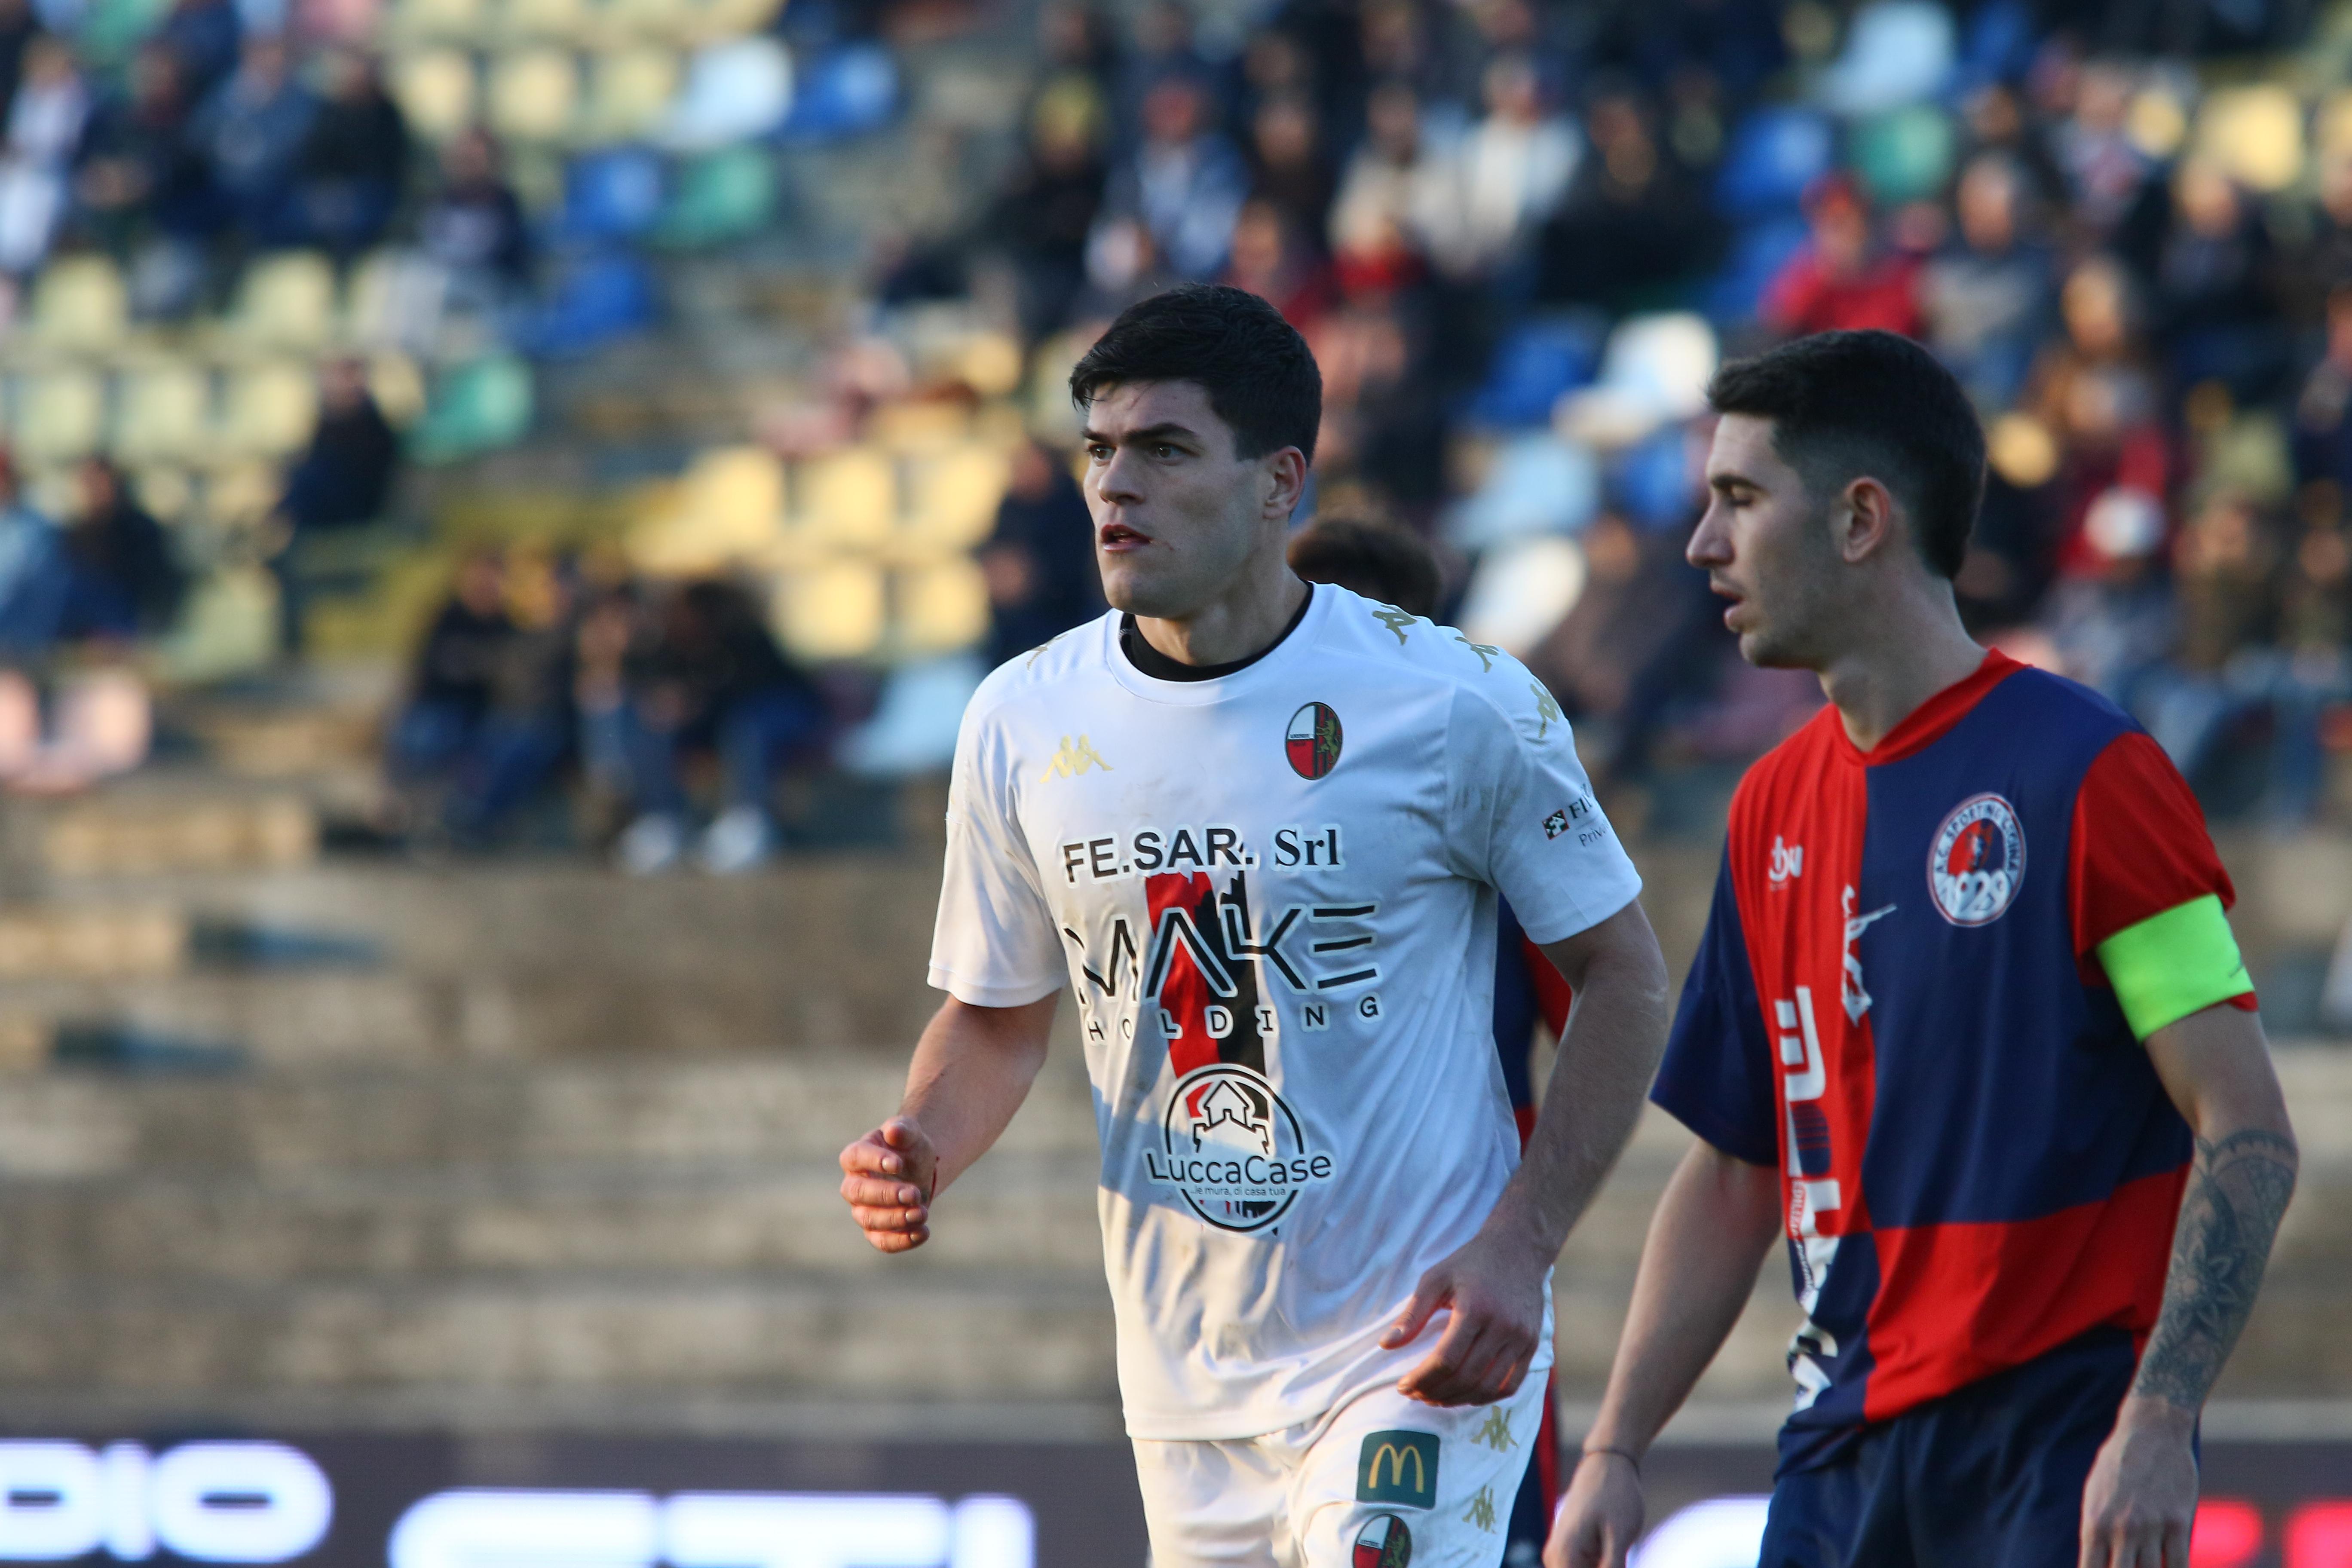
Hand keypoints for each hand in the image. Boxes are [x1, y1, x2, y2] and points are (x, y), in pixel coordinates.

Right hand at [838, 1117, 937, 1252]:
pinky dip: (901, 1241)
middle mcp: (853, 1185)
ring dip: (896, 1219)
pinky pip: (881, 1241)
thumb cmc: (908, 1148)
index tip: (898, 1163)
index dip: (873, 1160)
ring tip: (922, 1212)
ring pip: (869, 1220)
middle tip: (914, 1193)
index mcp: (856, 1156)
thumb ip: (902, 1129)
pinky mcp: (877, 1230)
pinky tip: (923, 1232)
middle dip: (887, 1195)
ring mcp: (862, 1210)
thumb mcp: (910, 1133)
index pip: (855, 1157)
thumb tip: (894, 1132)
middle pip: (858, 1193)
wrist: (917, 1170)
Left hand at [1380, 1227, 1545, 1405]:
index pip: (1446, 1360)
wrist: (1518, 1249)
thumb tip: (1385, 1345)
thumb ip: (1412, 1314)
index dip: (1421, 1379)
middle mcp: (1502, 1326)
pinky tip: (1465, 1394)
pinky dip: (1486, 1397)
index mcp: (1475, 1308)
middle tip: (1415, 1394)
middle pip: (1466, 1377)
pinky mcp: (1532, 1344)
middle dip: (1435, 1393)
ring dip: (1458, 1400)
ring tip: (1435, 1398)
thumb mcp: (1435, 1279)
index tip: (1403, 1386)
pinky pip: (1510, 1385)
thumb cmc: (1471, 1263)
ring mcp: (1521, 1338)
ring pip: (1488, 1387)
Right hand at [1547, 1451, 1643, 1567]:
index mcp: (1562, 1556)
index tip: (1617, 1561)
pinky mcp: (1575, 1550)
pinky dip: (1605, 1567)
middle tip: (1620, 1556)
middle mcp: (1556, 1557)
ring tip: (1619, 1549)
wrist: (1609, 1462)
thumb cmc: (1615, 1493)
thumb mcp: (1620, 1535)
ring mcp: (1564, 1554)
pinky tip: (1619, 1556)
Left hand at [2079, 1398, 2197, 1567]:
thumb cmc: (2118, 1464)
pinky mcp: (2179, 1523)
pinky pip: (2179, 1564)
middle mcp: (2121, 1529)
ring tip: (2143, 1566)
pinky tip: (2170, 1567)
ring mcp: (2151, 1527)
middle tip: (2127, 1567)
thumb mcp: (2094, 1494)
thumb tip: (2095, 1560)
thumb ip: (2095, 1530)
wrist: (2151, 1432)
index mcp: (2094, 1522)